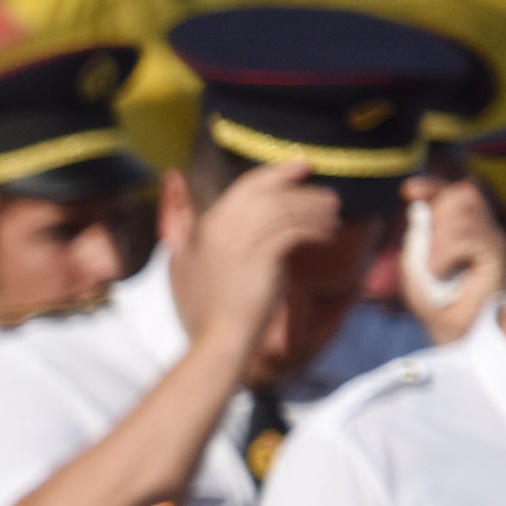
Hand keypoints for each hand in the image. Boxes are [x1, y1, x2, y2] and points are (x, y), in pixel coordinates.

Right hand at [181, 160, 342, 355]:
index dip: (277, 173)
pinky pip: (295, 231)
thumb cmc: (202, 308)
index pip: (247, 186)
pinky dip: (315, 229)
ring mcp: (241, 243)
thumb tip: (172, 178)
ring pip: (287, 211)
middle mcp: (222, 229)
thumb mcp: (181, 260)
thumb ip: (180, 223)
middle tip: (328, 197)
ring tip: (332, 217)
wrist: (217, 338)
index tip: (301, 166)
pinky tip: (326, 235)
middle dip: (303, 192)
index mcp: (206, 226)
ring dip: (315, 211)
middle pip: (272, 194)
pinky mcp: (262, 258)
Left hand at [404, 170, 505, 346]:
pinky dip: (444, 256)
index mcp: (463, 225)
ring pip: (461, 213)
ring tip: (438, 270)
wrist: (450, 329)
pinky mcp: (498, 250)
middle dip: (436, 220)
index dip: (435, 184)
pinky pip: (465, 236)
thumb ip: (417, 230)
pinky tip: (445, 273)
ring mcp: (493, 236)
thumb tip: (416, 197)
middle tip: (432, 256)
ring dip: (437, 243)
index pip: (455, 191)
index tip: (410, 190)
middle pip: (459, 193)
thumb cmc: (433, 298)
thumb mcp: (415, 261)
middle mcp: (482, 226)